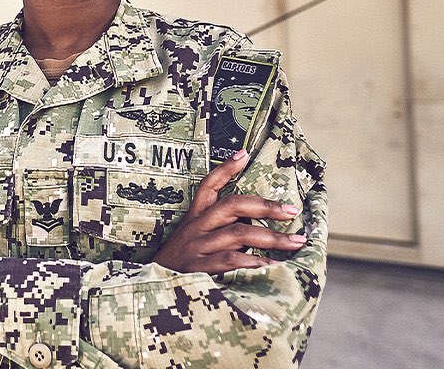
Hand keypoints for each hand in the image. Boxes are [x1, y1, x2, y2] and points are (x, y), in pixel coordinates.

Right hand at [150, 148, 306, 273]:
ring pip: (238, 233)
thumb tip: (251, 225)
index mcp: (193, 219)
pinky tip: (271, 266)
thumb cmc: (177, 266)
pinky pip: (230, 260)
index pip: (208, 187)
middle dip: (265, 206)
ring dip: (271, 237)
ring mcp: (196, 248)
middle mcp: (195, 229)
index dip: (225, 169)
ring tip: (295, 242)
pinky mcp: (197, 269)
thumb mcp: (188, 241)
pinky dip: (254, 262)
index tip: (244, 153)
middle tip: (292, 210)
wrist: (148, 290)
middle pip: (232, 206)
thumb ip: (214, 230)